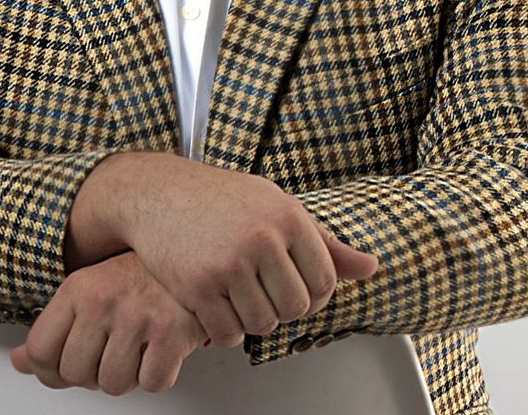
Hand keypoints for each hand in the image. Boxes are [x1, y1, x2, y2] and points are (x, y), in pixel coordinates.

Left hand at [10, 252, 208, 394]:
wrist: (194, 250)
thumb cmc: (141, 274)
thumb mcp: (89, 290)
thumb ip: (53, 328)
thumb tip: (20, 362)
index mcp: (78, 289)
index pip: (40, 351)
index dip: (50, 369)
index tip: (65, 363)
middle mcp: (104, 301)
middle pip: (75, 375)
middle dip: (92, 373)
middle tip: (110, 350)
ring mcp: (137, 317)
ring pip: (113, 385)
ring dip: (126, 375)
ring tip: (136, 347)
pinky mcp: (171, 334)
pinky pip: (152, 383)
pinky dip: (157, 374)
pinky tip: (158, 348)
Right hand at [78, 153, 377, 347]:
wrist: (156, 193)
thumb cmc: (221, 199)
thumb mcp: (277, 206)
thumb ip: (324, 241)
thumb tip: (371, 268)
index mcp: (288, 217)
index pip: (325, 282)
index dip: (312, 294)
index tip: (292, 287)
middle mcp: (262, 239)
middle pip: (296, 308)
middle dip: (282, 308)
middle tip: (263, 293)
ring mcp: (228, 264)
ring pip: (263, 325)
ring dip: (253, 320)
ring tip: (240, 296)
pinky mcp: (196, 286)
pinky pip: (228, 333)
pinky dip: (225, 330)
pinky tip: (217, 306)